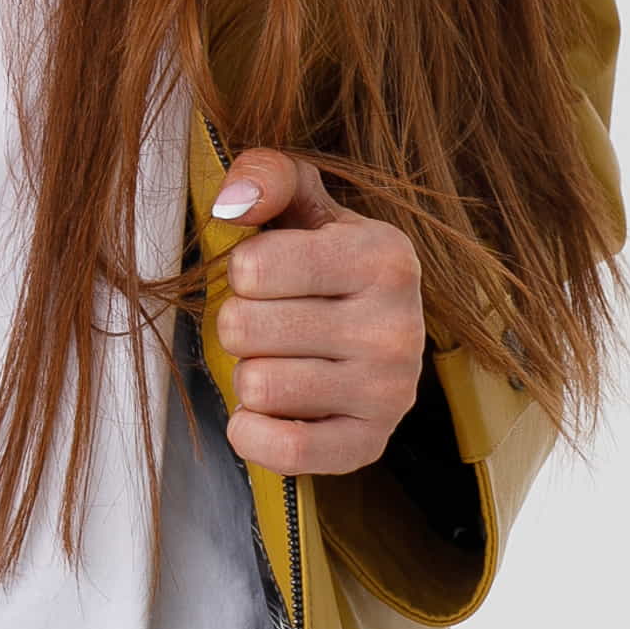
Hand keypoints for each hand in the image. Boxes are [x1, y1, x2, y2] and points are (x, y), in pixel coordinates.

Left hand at [208, 151, 425, 477]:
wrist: (374, 337)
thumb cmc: (321, 262)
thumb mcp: (302, 203)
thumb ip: (265, 175)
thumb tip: (230, 204)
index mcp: (384, 256)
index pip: (251, 268)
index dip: (242, 272)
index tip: (271, 275)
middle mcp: (399, 327)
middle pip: (243, 328)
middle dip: (239, 324)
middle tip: (272, 323)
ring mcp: (391, 393)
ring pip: (256, 388)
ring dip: (248, 375)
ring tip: (283, 359)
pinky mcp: (370, 445)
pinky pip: (284, 452)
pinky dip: (253, 433)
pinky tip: (270, 411)